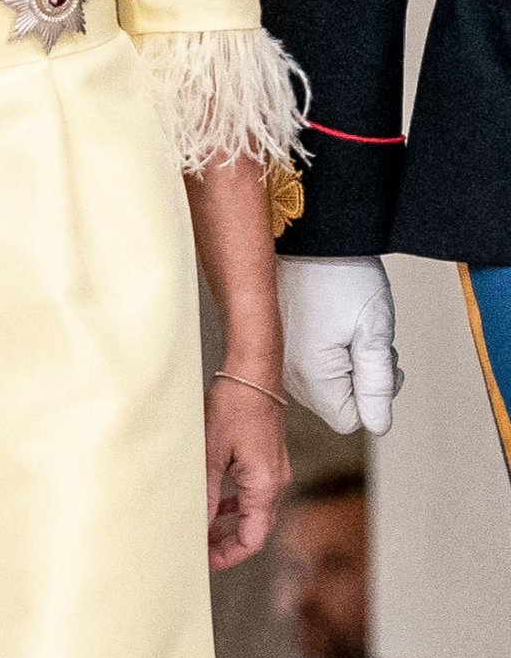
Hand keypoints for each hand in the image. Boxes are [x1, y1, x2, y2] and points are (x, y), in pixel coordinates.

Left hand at [205, 374, 289, 570]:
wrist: (254, 372)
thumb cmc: (235, 406)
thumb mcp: (213, 453)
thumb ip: (206, 493)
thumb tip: (198, 525)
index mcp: (264, 486)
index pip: (251, 540)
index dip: (227, 555)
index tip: (203, 561)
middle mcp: (275, 483)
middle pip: (254, 529)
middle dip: (226, 541)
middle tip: (198, 547)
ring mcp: (274, 470)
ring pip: (253, 510)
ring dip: (230, 522)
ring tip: (203, 527)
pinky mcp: (268, 458)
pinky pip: (254, 491)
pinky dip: (236, 502)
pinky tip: (216, 499)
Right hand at [278, 255, 403, 434]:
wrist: (307, 232)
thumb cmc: (340, 273)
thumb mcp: (373, 329)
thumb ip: (378, 384)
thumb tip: (379, 425)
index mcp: (311, 375)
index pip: (350, 420)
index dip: (376, 395)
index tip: (382, 360)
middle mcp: (285, 371)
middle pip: (335, 402)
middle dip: (360, 377)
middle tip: (369, 336)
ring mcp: (277, 354)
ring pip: (322, 382)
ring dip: (345, 362)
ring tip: (350, 322)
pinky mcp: (275, 339)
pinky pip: (306, 362)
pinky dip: (326, 348)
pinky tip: (331, 318)